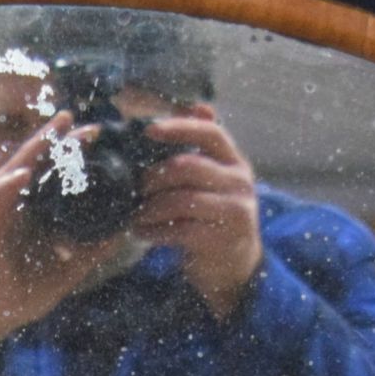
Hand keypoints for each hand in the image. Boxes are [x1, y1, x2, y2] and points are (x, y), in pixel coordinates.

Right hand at [0, 114, 130, 359]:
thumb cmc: (21, 294)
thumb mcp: (66, 271)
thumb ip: (91, 251)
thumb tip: (123, 232)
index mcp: (30, 210)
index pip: (50, 173)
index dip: (69, 152)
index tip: (95, 134)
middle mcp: (10, 205)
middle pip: (32, 163)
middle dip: (53, 139)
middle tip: (74, 117)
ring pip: (10, 173)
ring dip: (30, 152)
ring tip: (51, 134)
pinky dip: (5, 187)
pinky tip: (23, 175)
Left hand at [133, 106, 262, 321]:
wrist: (237, 269)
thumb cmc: (217, 220)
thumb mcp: (218, 181)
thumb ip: (206, 151)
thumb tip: (198, 107)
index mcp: (236, 163)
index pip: (211, 133)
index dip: (180, 127)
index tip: (149, 129)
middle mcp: (239, 183)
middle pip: (188, 167)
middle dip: (154, 176)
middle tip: (136, 187)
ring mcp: (233, 212)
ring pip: (180, 200)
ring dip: (150, 207)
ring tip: (135, 214)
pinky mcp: (219, 240)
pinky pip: (178, 230)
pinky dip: (153, 231)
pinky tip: (141, 232)